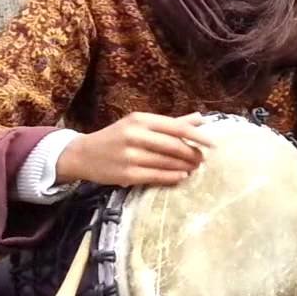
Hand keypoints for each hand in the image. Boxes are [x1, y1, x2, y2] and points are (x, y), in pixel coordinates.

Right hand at [56, 113, 209, 187]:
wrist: (83, 154)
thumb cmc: (117, 137)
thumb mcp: (140, 124)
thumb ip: (171, 122)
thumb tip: (201, 118)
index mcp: (140, 120)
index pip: (177, 128)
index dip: (198, 136)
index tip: (214, 144)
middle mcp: (134, 136)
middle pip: (174, 146)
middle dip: (192, 154)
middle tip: (202, 159)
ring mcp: (130, 156)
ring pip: (167, 163)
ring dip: (185, 167)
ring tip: (194, 167)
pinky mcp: (126, 174)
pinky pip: (156, 177)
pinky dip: (172, 177)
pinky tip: (181, 176)